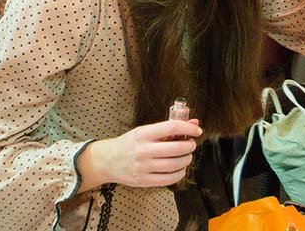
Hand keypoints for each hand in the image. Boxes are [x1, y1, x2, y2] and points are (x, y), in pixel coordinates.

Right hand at [84, 119, 201, 188]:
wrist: (107, 160)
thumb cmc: (129, 144)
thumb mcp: (145, 131)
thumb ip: (169, 127)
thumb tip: (193, 123)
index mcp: (143, 134)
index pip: (172, 127)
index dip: (188, 128)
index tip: (197, 130)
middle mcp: (143, 150)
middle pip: (176, 148)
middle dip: (189, 146)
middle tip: (191, 145)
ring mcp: (143, 166)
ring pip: (174, 164)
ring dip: (186, 160)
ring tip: (186, 156)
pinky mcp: (143, 180)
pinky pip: (168, 179)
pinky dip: (179, 173)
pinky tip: (180, 168)